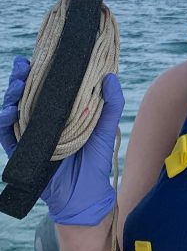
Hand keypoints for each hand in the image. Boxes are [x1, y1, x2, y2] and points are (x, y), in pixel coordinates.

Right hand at [1, 57, 124, 224]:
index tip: (40, 55)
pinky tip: (8, 112)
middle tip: (24, 66)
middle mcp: (43, 121)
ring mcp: (30, 136)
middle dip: (21, 79)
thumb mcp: (106, 130)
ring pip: (12, 110)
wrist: (86, 195)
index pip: (46, 88)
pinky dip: (3, 122)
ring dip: (10, 96)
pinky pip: (5, 135)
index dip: (40, 71)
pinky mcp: (21, 151)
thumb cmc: (96, 161)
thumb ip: (111, 105)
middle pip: (25, 95)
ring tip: (17, 87)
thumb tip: (112, 76)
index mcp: (61, 113)